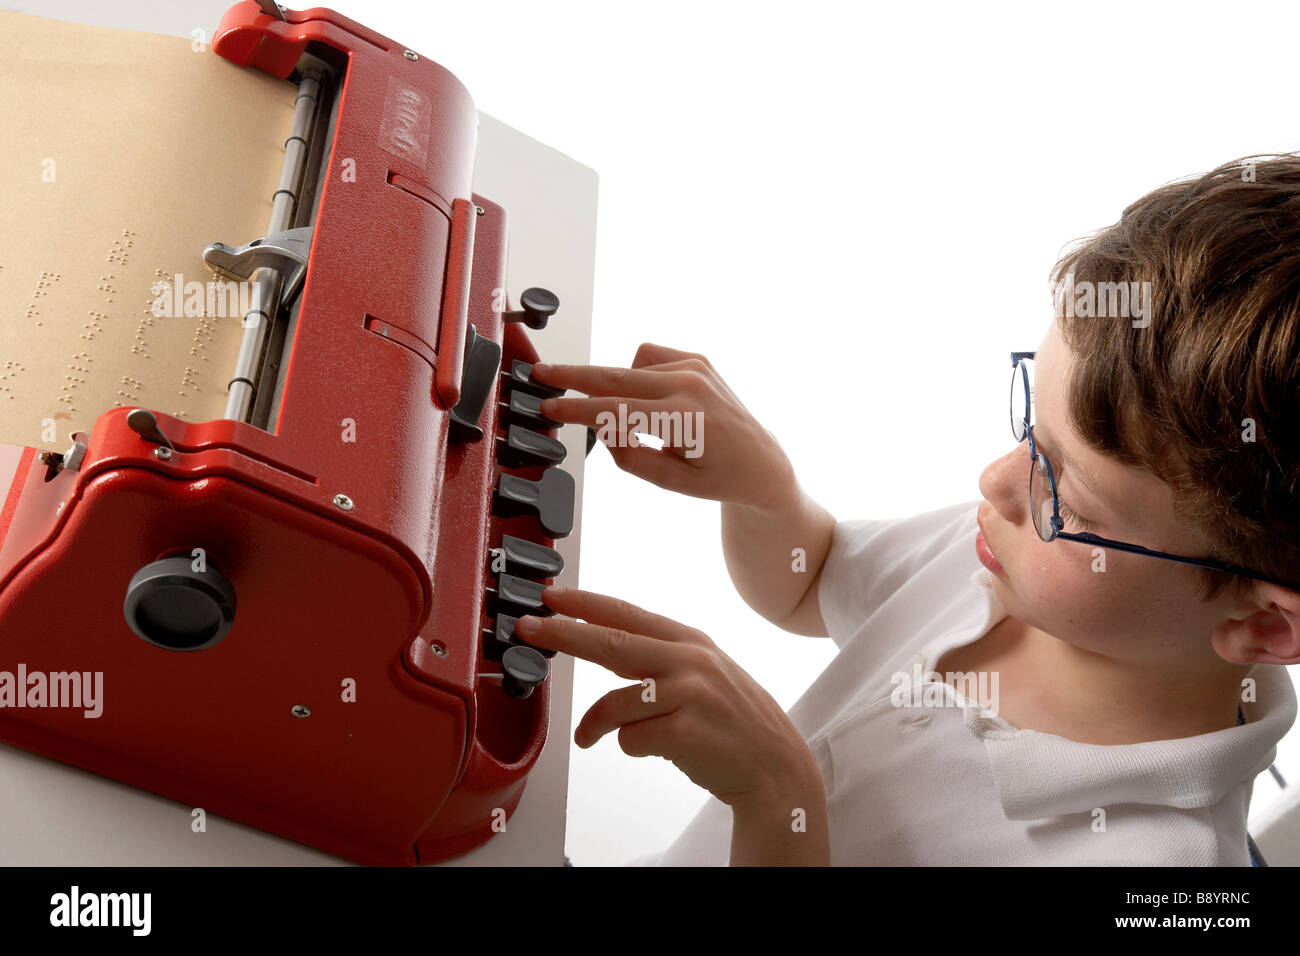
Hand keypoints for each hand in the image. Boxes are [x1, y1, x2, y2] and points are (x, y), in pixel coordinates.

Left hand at [514, 586, 820, 809]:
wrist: (776, 765)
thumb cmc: (731, 720)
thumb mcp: (701, 672)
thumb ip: (655, 658)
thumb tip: (597, 641)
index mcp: (689, 641)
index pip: (626, 614)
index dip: (584, 604)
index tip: (550, 596)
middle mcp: (690, 660)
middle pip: (611, 643)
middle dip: (563, 634)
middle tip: (528, 628)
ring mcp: (690, 694)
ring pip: (614, 704)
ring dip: (594, 726)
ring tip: (589, 737)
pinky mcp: (686, 731)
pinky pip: (630, 740)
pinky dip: (633, 749)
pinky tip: (656, 750)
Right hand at [530, 343, 795, 510]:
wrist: (760, 461)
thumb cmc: (719, 477)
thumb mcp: (669, 481)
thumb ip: (629, 457)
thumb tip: (601, 425)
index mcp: (684, 419)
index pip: (616, 411)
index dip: (577, 409)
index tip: (550, 405)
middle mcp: (690, 385)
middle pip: (616, 377)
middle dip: (574, 376)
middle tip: (542, 372)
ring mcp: (695, 367)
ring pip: (629, 367)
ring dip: (618, 388)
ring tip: (639, 422)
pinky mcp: (697, 359)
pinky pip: (648, 357)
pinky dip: (638, 375)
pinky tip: (651, 399)